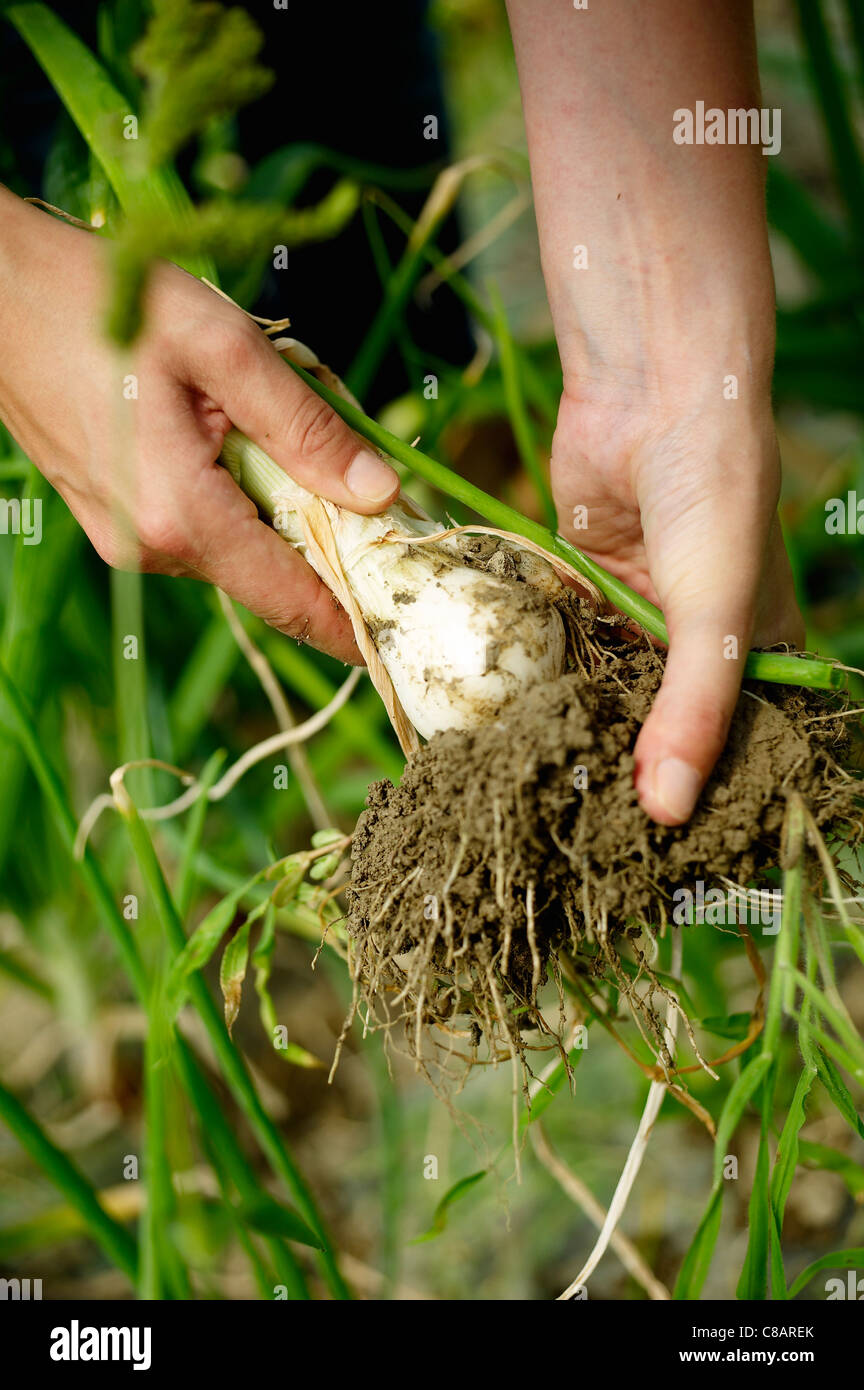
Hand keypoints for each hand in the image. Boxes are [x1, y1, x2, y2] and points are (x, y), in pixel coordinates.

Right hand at [0, 187, 398, 662]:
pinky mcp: (115, 518)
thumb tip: (383, 494)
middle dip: (330, 541)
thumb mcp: (222, 346)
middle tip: (380, 491)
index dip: (357, 623)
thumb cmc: (102, 300)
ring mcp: (127, 538)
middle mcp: (151, 548)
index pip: (294, 601)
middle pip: (273, 573)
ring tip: (280, 423)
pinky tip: (231, 427)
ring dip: (281, 504)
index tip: (411, 634)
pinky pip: (202, 524)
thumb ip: (307, 427)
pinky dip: (238, 494)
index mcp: (181, 517)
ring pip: (239, 546)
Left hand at [552, 386, 803, 825]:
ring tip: (531, 798)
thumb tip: (665, 809)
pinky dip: (535, 680)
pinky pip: (557, 649)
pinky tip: (502, 730)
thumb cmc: (716, 495)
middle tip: (576, 844)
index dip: (700, 799)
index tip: (659, 862)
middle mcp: (691, 645)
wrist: (650, 393)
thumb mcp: (716, 610)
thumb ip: (692, 708)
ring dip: (570, 731)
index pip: (731, 748)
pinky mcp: (579, 591)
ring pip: (600, 693)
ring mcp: (633, 618)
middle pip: (656, 728)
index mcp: (752, 655)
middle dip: (621, 774)